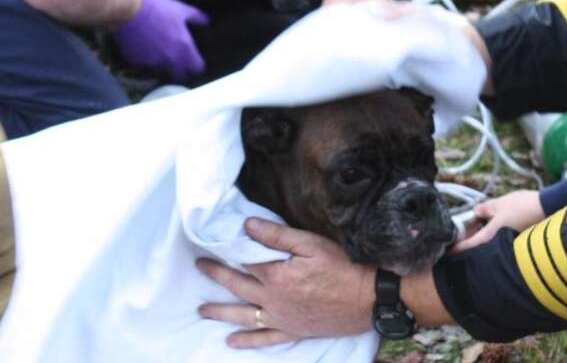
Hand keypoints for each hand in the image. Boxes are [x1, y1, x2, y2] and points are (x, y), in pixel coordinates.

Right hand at [111, 0, 208, 81]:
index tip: (197, 62)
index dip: (199, 66)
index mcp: (183, 48)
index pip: (197, 68)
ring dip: (164, 68)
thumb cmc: (156, 7)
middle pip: (180, 76)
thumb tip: (207, 21)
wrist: (126, 10)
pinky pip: (145, 66)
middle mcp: (169, 60)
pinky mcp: (135, 62)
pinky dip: (147, 61)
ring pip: (162, 72)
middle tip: (181, 64)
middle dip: (182, 72)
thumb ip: (196, 17)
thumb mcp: (180, 9)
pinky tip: (146, 51)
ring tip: (162, 56)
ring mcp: (151, 63)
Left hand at [197, 218, 375, 347]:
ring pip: (244, 316)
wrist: (367, 300)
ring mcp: (281, 319)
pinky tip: (232, 341)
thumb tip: (248, 225)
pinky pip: (265, 339)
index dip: (227, 251)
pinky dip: (248, 341)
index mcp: (275, 276)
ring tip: (202, 310)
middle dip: (217, 275)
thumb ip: (278, 236)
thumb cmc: (343, 268)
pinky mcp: (293, 331)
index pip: (244, 261)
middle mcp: (273, 300)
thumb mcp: (312, 244)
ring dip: (221, 312)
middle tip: (200, 267)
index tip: (213, 243)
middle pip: (237, 286)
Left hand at [452, 190, 543, 252]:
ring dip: (482, 236)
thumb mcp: (499, 203)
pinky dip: (493, 234)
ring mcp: (508, 244)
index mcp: (491, 236)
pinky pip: (499, 240)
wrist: (547, 208)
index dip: (458, 247)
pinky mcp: (516, 240)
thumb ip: (485, 209)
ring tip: (477, 225)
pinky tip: (492, 225)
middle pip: (480, 245)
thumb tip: (475, 212)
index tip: (449, 250)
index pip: (470, 244)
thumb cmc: (521, 206)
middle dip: (471, 240)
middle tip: (463, 233)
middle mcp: (499, 244)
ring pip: (490, 243)